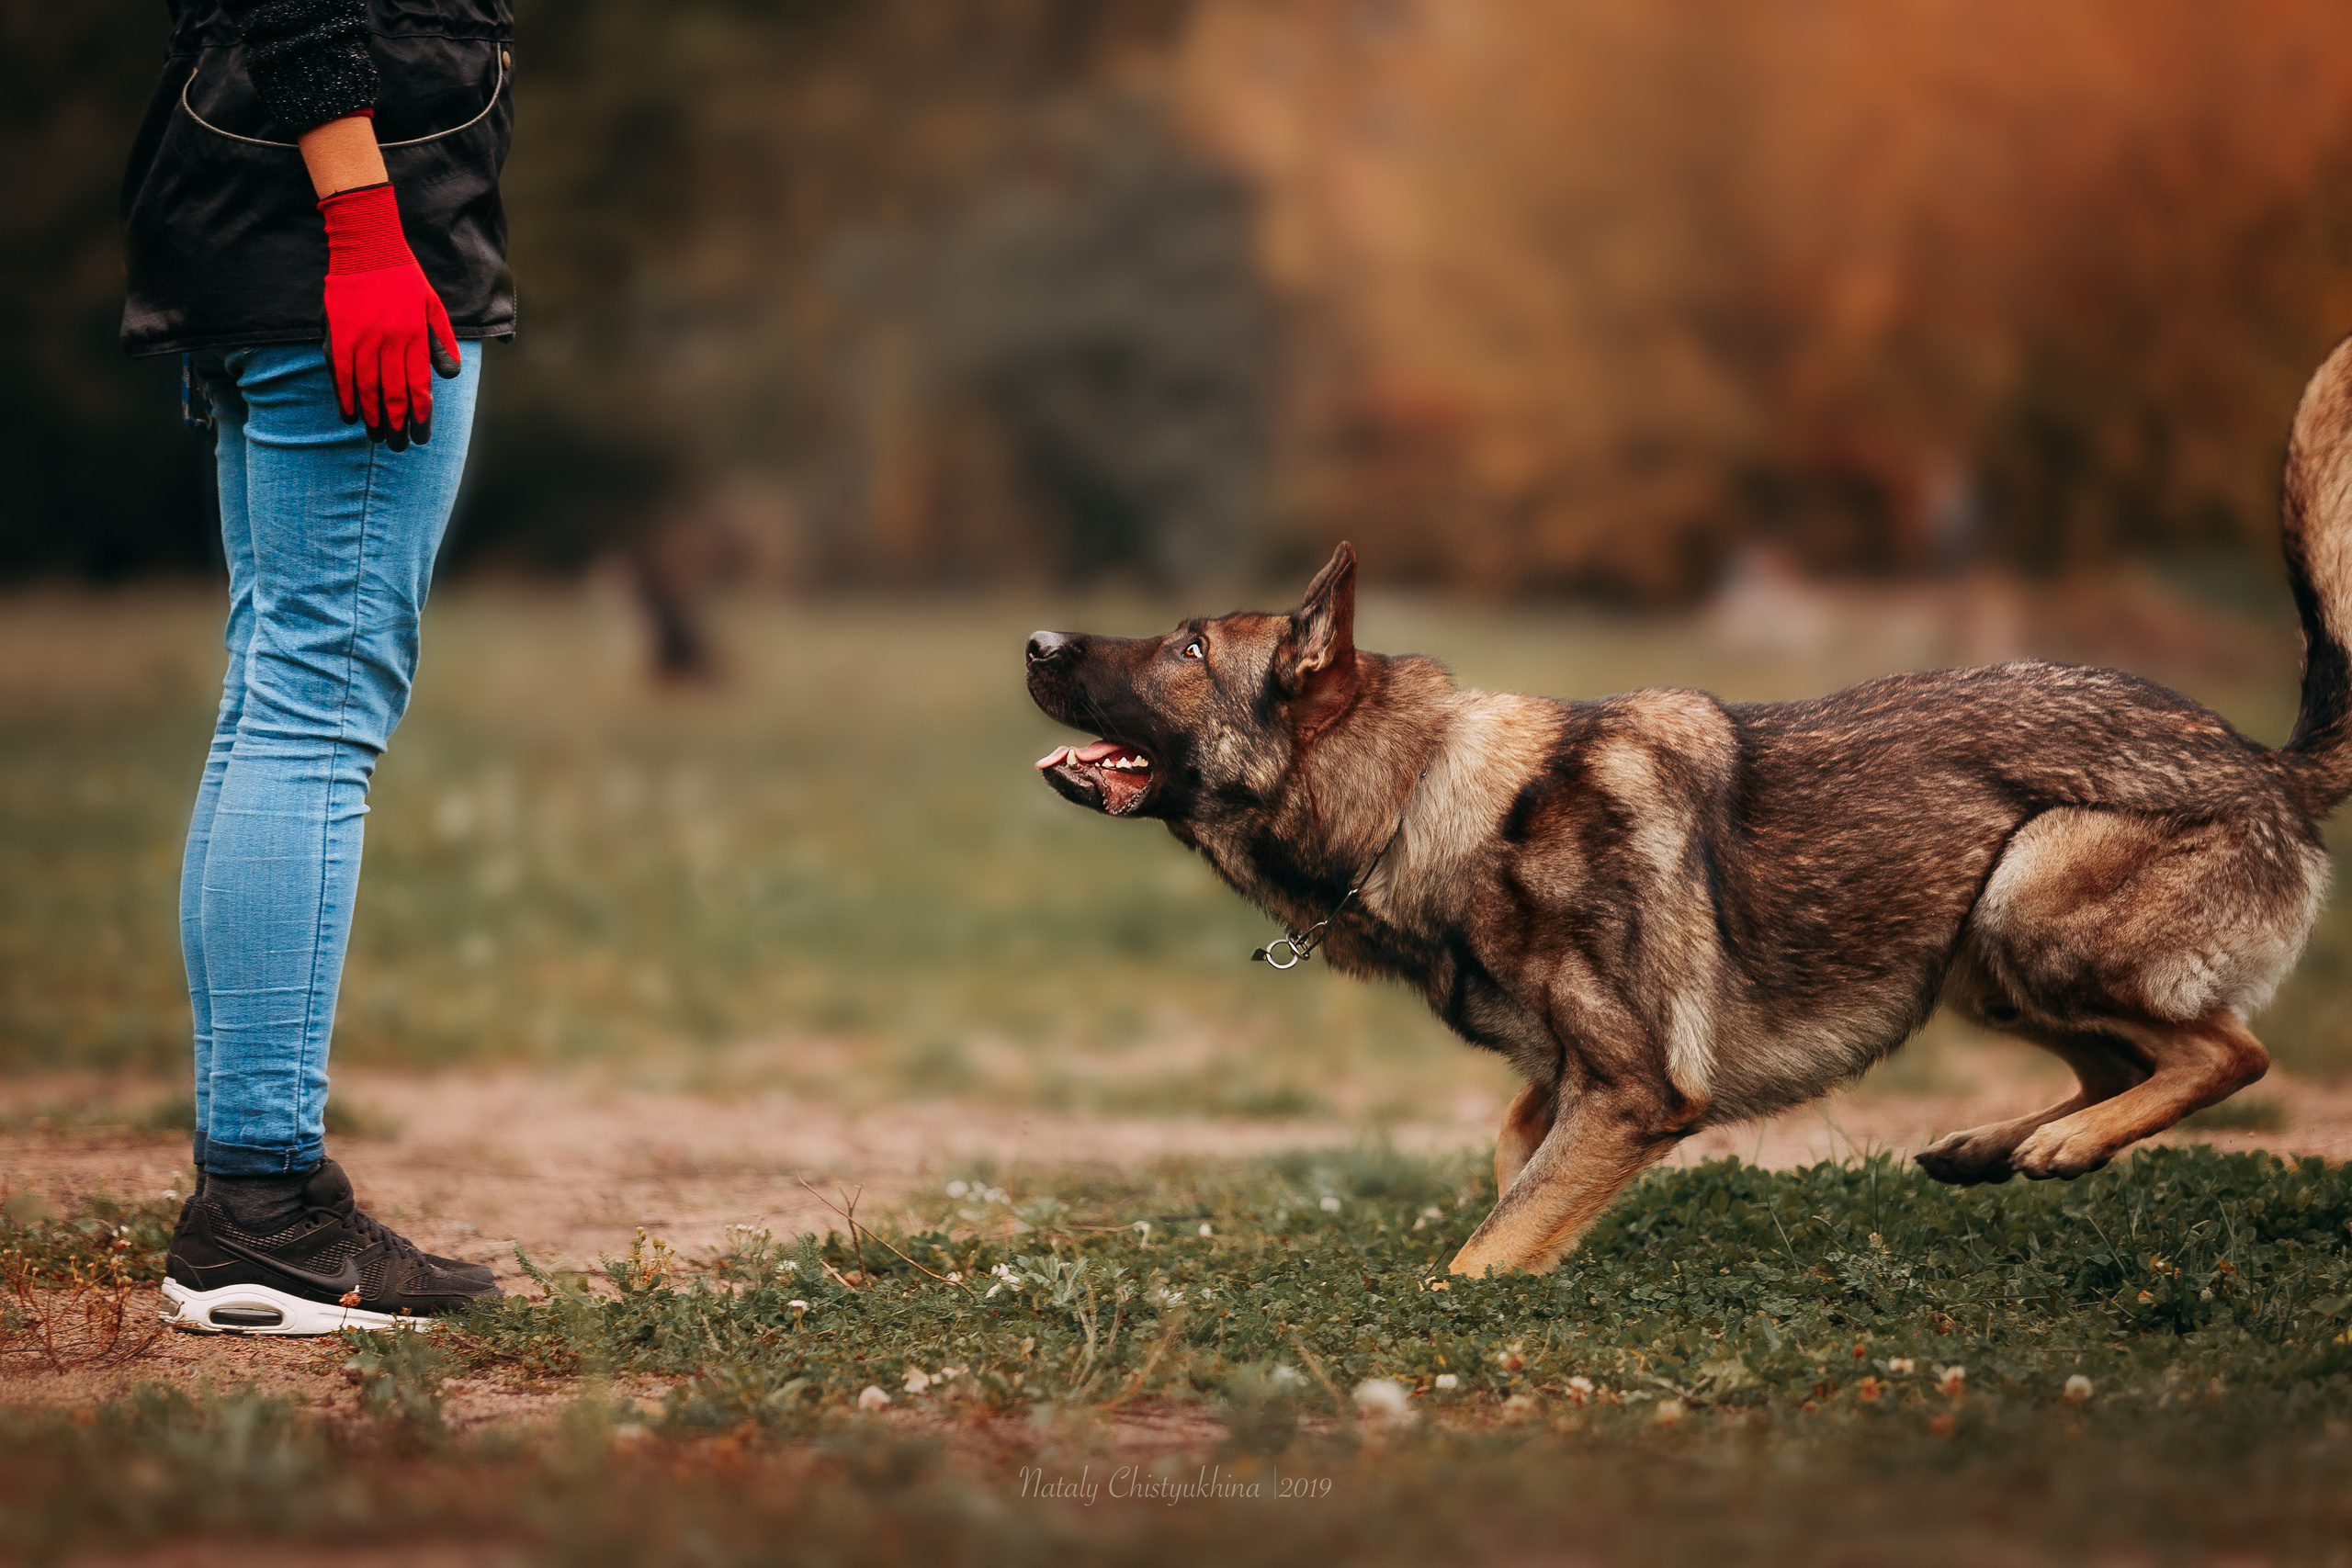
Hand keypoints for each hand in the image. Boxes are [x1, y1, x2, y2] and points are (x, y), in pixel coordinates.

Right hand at [317, 182, 462, 449]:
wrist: (367, 245)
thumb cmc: (404, 277)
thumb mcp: (434, 307)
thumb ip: (442, 342)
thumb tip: (450, 376)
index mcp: (414, 337)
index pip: (419, 387)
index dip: (421, 416)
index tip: (422, 436)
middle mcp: (389, 341)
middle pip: (393, 395)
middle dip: (398, 425)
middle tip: (400, 447)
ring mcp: (361, 338)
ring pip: (366, 388)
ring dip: (372, 418)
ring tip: (377, 438)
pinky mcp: (337, 333)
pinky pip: (340, 373)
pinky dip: (344, 396)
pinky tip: (348, 415)